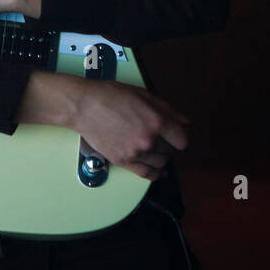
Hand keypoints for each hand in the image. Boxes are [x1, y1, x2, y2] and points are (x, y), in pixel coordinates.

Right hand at [73, 80, 190, 181]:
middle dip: (167, 144)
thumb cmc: (110, 96)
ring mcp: (136, 152)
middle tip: (159, 137)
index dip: (179, 137)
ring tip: (154, 148)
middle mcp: (148, 139)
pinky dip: (155, 174)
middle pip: (170, 151)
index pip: (181, 140)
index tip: (175, 135)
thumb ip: (167, 109)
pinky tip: (158, 171)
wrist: (84, 107)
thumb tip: (185, 121)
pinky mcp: (123, 161)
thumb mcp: (143, 94)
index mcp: (156, 121)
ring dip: (161, 157)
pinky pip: (146, 174)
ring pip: (160, 163)